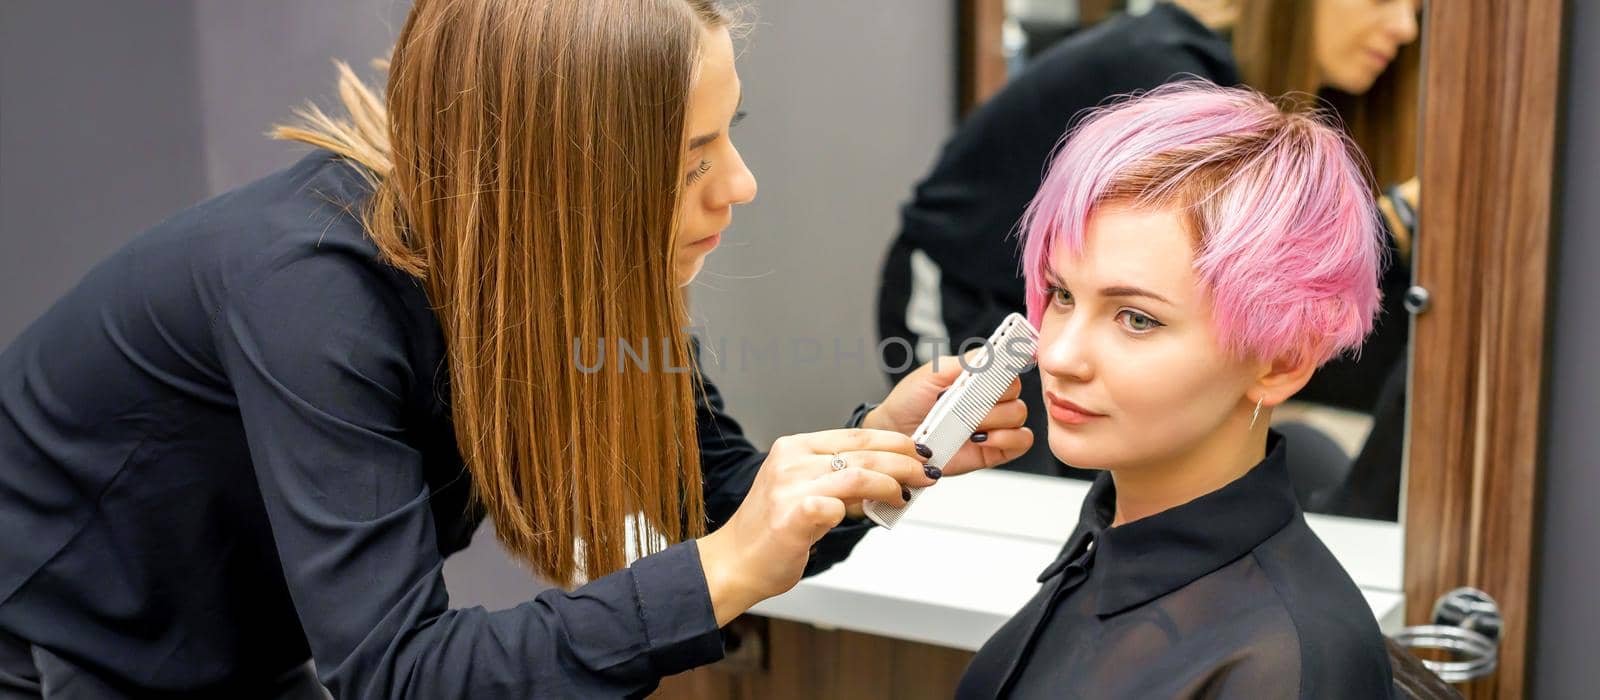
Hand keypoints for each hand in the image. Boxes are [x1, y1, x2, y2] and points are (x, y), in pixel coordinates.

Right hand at [695, 428, 930, 625]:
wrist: (734, 563)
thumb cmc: (769, 533)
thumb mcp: (803, 493)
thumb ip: (837, 482)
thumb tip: (884, 480)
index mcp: (793, 448)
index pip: (854, 435)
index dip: (892, 442)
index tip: (915, 452)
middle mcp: (791, 461)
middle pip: (862, 451)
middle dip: (902, 461)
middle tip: (925, 473)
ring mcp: (790, 486)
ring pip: (858, 473)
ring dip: (891, 483)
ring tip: (907, 493)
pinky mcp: (793, 514)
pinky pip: (838, 504)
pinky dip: (863, 507)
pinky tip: (874, 514)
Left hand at [862, 351, 1032, 474]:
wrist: (896, 433)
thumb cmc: (911, 401)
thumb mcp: (934, 372)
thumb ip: (966, 363)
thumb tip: (994, 353)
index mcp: (980, 377)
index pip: (1008, 366)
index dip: (1004, 369)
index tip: (991, 375)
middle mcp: (992, 399)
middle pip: (1015, 390)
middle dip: (991, 396)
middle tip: (964, 403)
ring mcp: (996, 424)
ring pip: (1018, 414)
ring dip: (993, 417)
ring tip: (967, 424)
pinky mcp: (996, 450)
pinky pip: (1022, 441)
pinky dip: (1006, 438)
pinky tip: (981, 438)